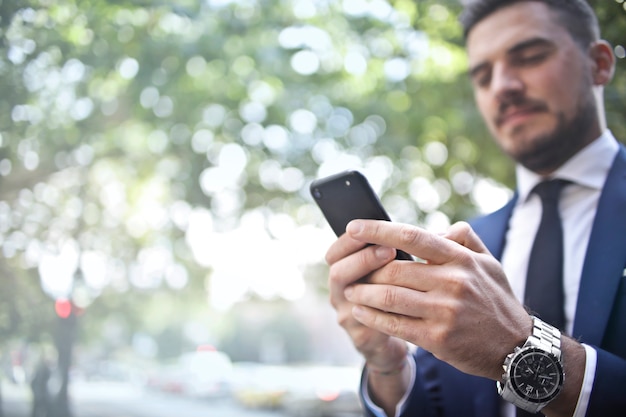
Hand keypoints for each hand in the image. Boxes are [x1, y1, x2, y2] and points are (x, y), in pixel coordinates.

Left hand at [342, 220, 531, 380]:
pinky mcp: (437, 338)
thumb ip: (462, 238)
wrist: (518, 348)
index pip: (413, 237)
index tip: (353, 226)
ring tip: (350, 291)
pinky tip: (360, 313)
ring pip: (390, 297)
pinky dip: (372, 318)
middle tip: (352, 269)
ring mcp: (445, 312)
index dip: (379, 230)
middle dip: (366, 269)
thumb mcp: (488, 261)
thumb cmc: (496, 300)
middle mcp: (453, 282)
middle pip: (394, 269)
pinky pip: (395, 324)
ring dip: (363, 294)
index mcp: (461, 259)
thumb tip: (434, 229)